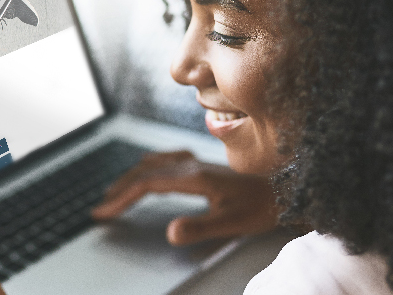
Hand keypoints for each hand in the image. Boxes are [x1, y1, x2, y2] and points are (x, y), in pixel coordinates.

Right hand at [91, 151, 279, 245]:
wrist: (290, 189)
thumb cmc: (264, 206)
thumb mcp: (233, 222)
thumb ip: (200, 227)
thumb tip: (170, 233)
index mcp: (194, 177)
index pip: (146, 184)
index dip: (121, 198)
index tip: (104, 212)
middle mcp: (192, 165)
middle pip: (143, 171)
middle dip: (119, 189)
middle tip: (101, 208)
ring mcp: (197, 162)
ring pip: (152, 164)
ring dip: (130, 177)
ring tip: (115, 192)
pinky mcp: (203, 165)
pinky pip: (164, 160)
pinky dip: (146, 168)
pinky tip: (147, 171)